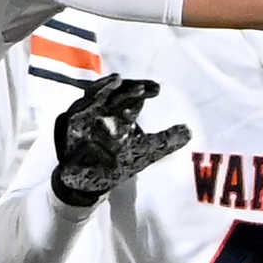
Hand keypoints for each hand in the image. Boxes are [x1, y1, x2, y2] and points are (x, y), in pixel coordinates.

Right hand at [51, 75, 184, 208]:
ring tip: (117, 80)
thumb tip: (189, 131)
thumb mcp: (147, 151)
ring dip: (105, 88)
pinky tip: (94, 100)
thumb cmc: (118, 164)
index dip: (144, 90)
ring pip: (95, 96)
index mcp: (122, 116)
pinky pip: (78, 111)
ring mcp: (88, 118)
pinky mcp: (73, 126)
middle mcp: (105, 113)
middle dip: (128, 87)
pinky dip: (86, 104)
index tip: (157, 89)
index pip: (133, 98)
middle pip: (115, 93)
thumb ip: (167, 140)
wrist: (92, 182)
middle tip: (143, 86)